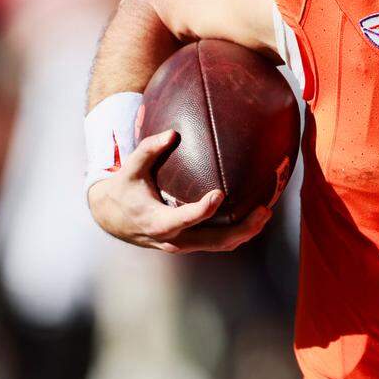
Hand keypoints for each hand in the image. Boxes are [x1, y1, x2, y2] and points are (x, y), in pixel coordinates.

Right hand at [87, 130, 270, 253]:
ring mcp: (184, 245)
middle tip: (263, 210)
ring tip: (266, 213)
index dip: (202, 210)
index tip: (219, 193)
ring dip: (246, 232)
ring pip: (220, 245)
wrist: (113, 218)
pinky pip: (217, 242)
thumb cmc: (125, 189)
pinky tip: (253, 215)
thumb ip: (148, 150)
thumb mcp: (131, 169)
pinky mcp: (190, 243)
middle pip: (214, 241)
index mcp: (157, 222)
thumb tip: (172, 133)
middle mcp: (173, 239)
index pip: (184, 219)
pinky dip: (238, 232)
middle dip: (242, 229)